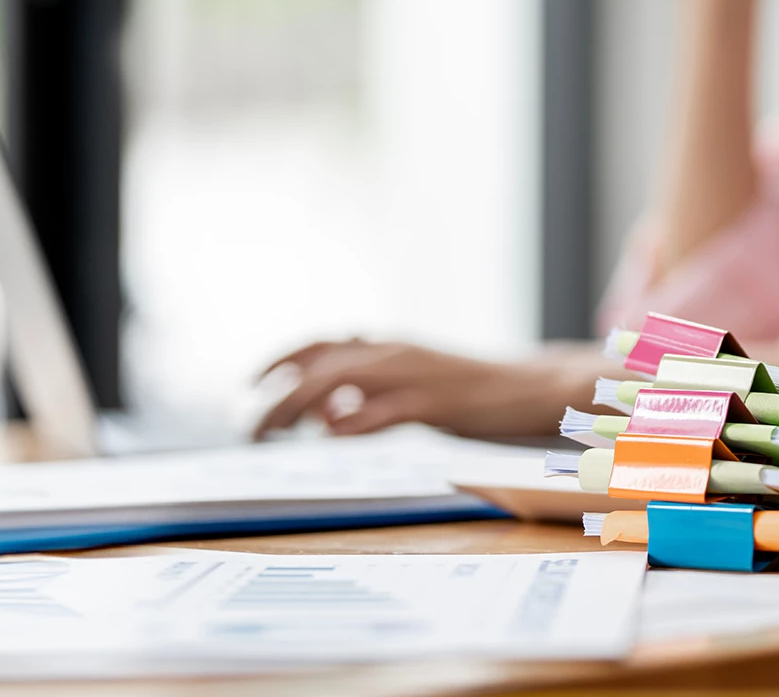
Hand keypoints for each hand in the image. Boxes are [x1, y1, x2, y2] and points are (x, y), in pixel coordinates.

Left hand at [251, 340, 612, 439]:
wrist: (530, 388)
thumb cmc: (470, 393)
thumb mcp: (410, 390)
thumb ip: (368, 398)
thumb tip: (325, 418)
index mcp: (386, 346)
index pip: (317, 346)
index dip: (277, 362)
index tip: (248, 386)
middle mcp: (392, 352)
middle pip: (316, 364)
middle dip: (274, 393)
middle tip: (248, 425)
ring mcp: (414, 375)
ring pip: (339, 379)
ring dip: (297, 405)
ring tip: (271, 430)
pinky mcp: (437, 403)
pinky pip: (388, 408)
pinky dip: (357, 418)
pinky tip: (334, 433)